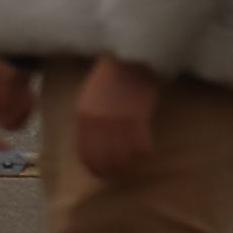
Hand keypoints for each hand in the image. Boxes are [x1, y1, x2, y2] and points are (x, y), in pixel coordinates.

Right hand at [0, 57, 35, 150]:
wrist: (22, 43)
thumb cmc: (13, 59)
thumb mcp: (10, 78)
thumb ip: (6, 102)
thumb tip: (4, 125)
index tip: (8, 148)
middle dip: (14, 119)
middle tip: (27, 105)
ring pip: (9, 118)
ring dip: (21, 113)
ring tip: (30, 98)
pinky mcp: (10, 94)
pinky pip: (17, 110)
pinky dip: (25, 107)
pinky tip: (31, 95)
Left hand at [75, 54, 162, 177]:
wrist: (130, 58)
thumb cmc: (111, 77)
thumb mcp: (90, 97)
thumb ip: (89, 120)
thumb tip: (91, 143)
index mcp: (84, 115)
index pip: (87, 155)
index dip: (95, 168)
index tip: (103, 173)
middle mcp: (98, 122)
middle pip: (106, 161)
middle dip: (114, 170)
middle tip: (123, 171)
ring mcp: (118, 121)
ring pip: (126, 158)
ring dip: (131, 162)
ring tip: (135, 160)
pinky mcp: (137, 118)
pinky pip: (143, 147)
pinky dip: (146, 150)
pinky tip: (147, 146)